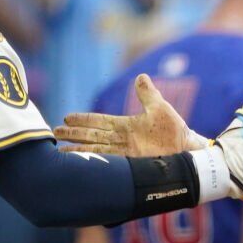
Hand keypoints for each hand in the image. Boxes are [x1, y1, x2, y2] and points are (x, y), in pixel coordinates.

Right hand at [56, 74, 205, 156]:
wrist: (188, 152)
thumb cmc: (175, 131)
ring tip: (60, 150)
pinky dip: (94, 163)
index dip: (83, 119)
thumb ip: (148, 94)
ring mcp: (125, 153)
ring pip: (95, 149)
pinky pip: (108, 163)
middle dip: (73, 134)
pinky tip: (81, 164)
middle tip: (54, 132)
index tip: (66, 117)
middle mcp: (122, 140)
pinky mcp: (130, 165)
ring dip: (78, 149)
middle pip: (92, 135)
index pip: (99, 121)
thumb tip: (141, 77)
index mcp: (126, 126)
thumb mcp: (160, 108)